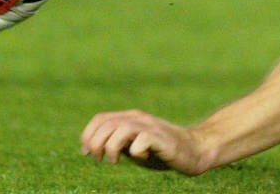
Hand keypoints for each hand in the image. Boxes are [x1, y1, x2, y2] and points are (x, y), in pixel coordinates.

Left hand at [81, 110, 215, 175]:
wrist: (193, 150)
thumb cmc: (160, 151)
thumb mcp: (133, 147)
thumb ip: (116, 144)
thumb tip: (89, 148)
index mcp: (130, 118)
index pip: (100, 119)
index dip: (88, 135)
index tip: (87, 153)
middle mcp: (139, 119)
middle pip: (107, 124)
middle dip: (96, 144)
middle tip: (100, 160)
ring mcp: (151, 127)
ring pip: (121, 129)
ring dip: (111, 147)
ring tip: (115, 161)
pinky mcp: (162, 139)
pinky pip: (142, 141)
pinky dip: (136, 151)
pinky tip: (142, 157)